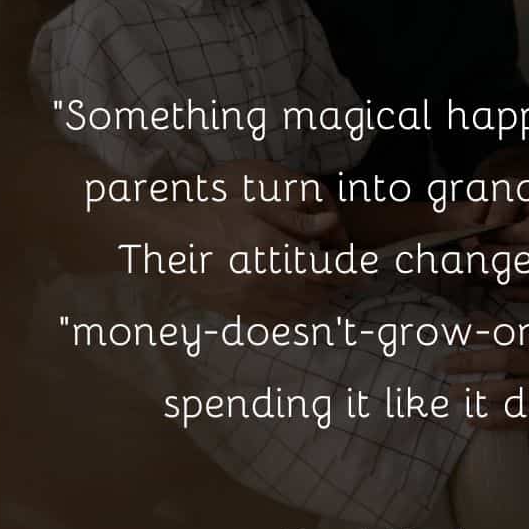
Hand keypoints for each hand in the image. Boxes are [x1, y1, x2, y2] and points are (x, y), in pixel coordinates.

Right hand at [149, 161, 360, 318]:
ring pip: (297, 313)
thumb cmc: (209, 215)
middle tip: (343, 276)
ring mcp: (248, 303)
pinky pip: (274, 323)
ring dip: (315, 303)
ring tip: (321, 289)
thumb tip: (330, 224)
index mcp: (273, 255)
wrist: (164, 242)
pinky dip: (292, 315)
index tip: (365, 272)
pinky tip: (293, 303)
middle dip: (333, 287)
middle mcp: (265, 284)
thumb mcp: (255, 206)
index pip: (325, 270)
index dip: (349, 272)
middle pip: (315, 294)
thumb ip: (295, 220)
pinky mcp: (234, 313)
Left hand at [441, 323, 528, 428]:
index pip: (505, 332)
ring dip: (477, 391)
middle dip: (470, 361)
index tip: (453, 332)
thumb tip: (472, 315)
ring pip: (507, 389)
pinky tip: (472, 419)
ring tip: (451, 392)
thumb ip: (504, 328)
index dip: (479, 331)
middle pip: (502, 359)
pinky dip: (494, 419)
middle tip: (441, 365)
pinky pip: (516, 417)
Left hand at [472, 197, 528, 285]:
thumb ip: (496, 208)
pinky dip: (515, 293)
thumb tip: (485, 233)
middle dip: (502, 258)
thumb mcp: (507, 191)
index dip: (506, 237)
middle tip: (477, 255)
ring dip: (505, 275)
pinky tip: (494, 285)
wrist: (528, 212)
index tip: (482, 235)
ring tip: (480, 268)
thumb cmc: (517, 200)